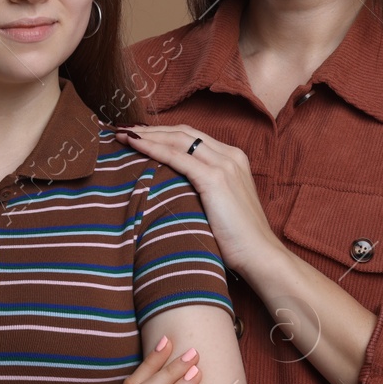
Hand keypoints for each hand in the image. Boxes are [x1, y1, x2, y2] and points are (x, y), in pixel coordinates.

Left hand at [113, 123, 279, 279]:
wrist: (259, 254)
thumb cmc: (239, 238)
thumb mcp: (222, 204)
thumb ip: (204, 189)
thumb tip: (174, 188)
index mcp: (234, 158)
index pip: (192, 136)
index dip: (164, 133)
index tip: (140, 134)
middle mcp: (230, 156)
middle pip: (183, 132)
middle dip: (152, 129)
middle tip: (125, 129)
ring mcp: (224, 165)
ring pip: (178, 140)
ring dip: (147, 135)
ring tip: (123, 134)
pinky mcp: (215, 179)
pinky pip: (177, 157)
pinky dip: (153, 148)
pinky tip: (135, 145)